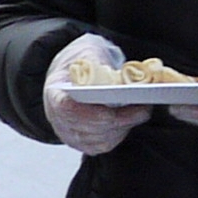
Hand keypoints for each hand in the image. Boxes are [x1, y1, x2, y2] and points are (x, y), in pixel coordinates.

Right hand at [41, 32, 146, 155]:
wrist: (73, 75)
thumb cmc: (81, 62)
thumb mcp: (86, 52)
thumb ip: (97, 62)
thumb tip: (116, 80)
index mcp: (54, 93)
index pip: (66, 108)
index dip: (89, 112)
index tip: (113, 108)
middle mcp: (57, 118)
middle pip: (89, 126)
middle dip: (119, 118)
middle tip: (143, 107)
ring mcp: (69, 134)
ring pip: (100, 138)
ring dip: (123, 126)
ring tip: (141, 111)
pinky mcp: (83, 143)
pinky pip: (105, 144)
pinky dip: (121, 133)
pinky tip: (132, 119)